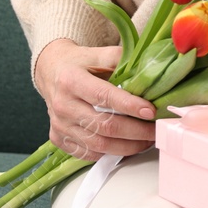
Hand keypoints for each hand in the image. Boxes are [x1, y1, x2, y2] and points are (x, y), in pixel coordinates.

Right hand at [34, 38, 157, 160]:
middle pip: (104, 125)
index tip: (151, 111)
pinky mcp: (58, 139)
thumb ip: (123, 60)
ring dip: (128, 146)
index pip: (104, 97)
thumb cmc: (81, 63)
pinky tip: (127, 145)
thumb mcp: (100, 54)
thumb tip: (151, 72)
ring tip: (147, 140)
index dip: (130, 105)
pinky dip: (111, 152)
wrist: (51, 73)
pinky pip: (89, 153)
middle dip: (136, 131)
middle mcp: (62, 105)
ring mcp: (59, 125)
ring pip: (99, 144)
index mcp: (71, 80)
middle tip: (156, 129)